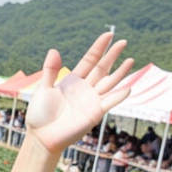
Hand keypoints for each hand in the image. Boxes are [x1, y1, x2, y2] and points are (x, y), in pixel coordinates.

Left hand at [24, 33, 134, 153]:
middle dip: (112, 55)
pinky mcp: (95, 113)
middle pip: (102, 68)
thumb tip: (53, 50)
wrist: (41, 136)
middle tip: (123, 42)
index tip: (108, 35)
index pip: (89, 60)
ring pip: (109, 82)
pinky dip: (119, 95)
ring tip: (131, 60)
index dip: (98, 48)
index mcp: (73, 81)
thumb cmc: (40, 114)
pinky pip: (109, 102)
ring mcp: (92, 100)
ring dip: (120, 72)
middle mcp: (85, 88)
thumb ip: (50, 70)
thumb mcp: (43, 89)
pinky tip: (128, 87)